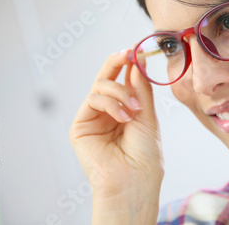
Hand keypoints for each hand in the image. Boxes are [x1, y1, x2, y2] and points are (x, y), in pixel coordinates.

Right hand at [69, 50, 162, 222]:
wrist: (135, 179)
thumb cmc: (145, 154)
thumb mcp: (147, 115)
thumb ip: (140, 88)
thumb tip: (137, 61)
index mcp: (125, 109)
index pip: (123, 80)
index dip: (128, 64)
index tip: (137, 50)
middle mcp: (107, 112)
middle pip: (106, 78)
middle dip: (116, 62)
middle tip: (127, 54)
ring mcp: (93, 118)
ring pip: (100, 86)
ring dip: (119, 92)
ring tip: (133, 109)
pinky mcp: (80, 126)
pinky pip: (92, 99)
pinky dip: (110, 103)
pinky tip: (123, 116)